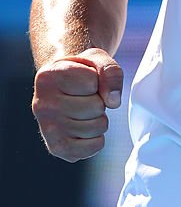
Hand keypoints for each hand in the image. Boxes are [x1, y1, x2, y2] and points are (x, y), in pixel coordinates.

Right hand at [32, 48, 122, 162]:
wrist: (64, 86)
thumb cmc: (81, 71)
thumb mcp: (97, 58)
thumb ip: (110, 71)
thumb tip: (113, 101)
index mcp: (47, 77)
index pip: (91, 82)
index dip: (96, 80)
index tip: (83, 79)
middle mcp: (42, 104)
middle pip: (96, 107)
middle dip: (99, 100)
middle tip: (84, 97)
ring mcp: (48, 129)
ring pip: (97, 127)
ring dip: (98, 118)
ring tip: (84, 110)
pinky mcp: (58, 148)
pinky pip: (95, 146)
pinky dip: (97, 137)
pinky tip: (83, 126)